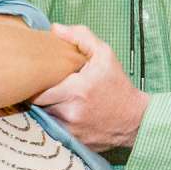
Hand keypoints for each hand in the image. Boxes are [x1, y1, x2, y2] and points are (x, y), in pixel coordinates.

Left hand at [32, 24, 147, 150]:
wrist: (134, 119)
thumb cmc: (117, 85)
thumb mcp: (104, 55)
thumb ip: (80, 37)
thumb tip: (55, 28)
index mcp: (76, 89)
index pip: (39, 87)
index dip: (36, 81)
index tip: (39, 76)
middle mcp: (70, 111)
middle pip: (37, 103)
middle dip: (38, 94)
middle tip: (42, 87)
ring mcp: (70, 129)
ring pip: (44, 117)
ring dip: (46, 108)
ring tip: (55, 99)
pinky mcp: (72, 141)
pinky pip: (54, 130)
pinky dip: (55, 121)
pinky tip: (64, 113)